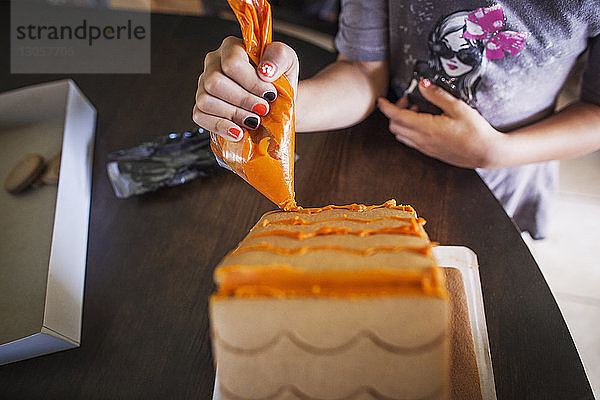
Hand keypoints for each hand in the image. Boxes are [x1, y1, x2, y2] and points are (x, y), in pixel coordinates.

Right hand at [192, 36, 298, 141]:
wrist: (278, 104)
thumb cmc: (278, 81)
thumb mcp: (288, 61)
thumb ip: (279, 56)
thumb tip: (265, 70)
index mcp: (231, 48)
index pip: (231, 63)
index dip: (252, 83)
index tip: (269, 94)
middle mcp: (213, 64)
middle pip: (215, 82)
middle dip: (243, 100)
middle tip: (263, 109)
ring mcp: (204, 86)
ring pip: (206, 100)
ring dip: (234, 114)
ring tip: (254, 120)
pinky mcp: (202, 108)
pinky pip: (200, 116)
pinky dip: (221, 127)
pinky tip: (239, 132)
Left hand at [377, 79, 504, 167]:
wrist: (486, 152)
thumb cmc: (475, 131)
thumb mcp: (458, 107)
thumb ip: (437, 96)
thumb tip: (422, 85)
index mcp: (426, 128)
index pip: (397, 117)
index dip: (386, 107)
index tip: (381, 100)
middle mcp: (422, 140)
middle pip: (395, 127)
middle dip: (395, 112)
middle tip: (408, 101)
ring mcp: (425, 148)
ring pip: (401, 136)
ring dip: (401, 123)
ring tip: (416, 110)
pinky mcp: (431, 152)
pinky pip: (411, 142)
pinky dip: (409, 131)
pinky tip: (423, 122)